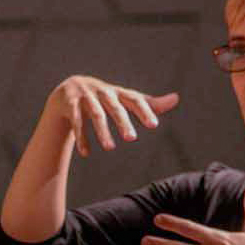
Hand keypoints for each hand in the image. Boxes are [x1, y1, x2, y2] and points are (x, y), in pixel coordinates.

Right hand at [46, 76, 178, 156]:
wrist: (67, 92)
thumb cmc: (104, 99)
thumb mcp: (125, 100)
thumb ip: (149, 103)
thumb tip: (176, 98)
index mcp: (118, 92)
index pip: (134, 99)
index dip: (144, 111)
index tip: (154, 125)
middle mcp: (103, 91)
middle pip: (114, 107)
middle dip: (123, 122)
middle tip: (132, 138)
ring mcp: (85, 96)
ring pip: (95, 115)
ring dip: (102, 131)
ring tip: (110, 148)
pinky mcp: (70, 104)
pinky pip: (76, 122)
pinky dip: (81, 137)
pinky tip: (86, 153)